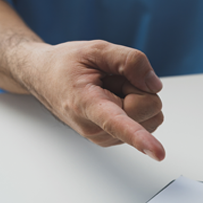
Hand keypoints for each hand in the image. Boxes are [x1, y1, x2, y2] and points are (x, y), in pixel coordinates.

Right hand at [19, 40, 165, 159]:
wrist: (44, 78)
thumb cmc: (65, 65)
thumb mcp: (95, 49)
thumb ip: (129, 60)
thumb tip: (154, 84)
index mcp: (86, 105)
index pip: (118, 123)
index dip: (140, 138)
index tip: (158, 154)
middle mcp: (97, 129)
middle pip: (150, 107)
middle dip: (138, 87)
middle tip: (111, 80)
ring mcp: (106, 138)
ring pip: (151, 115)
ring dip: (136, 96)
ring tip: (108, 89)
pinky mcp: (114, 139)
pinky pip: (146, 120)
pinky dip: (134, 105)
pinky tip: (111, 98)